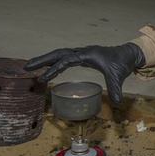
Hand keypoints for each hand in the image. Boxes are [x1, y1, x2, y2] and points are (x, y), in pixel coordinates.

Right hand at [24, 42, 144, 103]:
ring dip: (46, 59)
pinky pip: (66, 58)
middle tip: (27, 66)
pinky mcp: (83, 56)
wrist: (128, 54)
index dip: (53, 69)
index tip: (42, 78)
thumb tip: (117, 103)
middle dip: (42, 60)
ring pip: (60, 54)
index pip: (65, 61)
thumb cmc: (121, 63)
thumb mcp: (118, 77)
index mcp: (86, 54)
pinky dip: (56, 62)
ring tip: (32, 66)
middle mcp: (82, 52)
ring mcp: (82, 53)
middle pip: (58, 53)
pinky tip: (50, 67)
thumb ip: (115, 89)